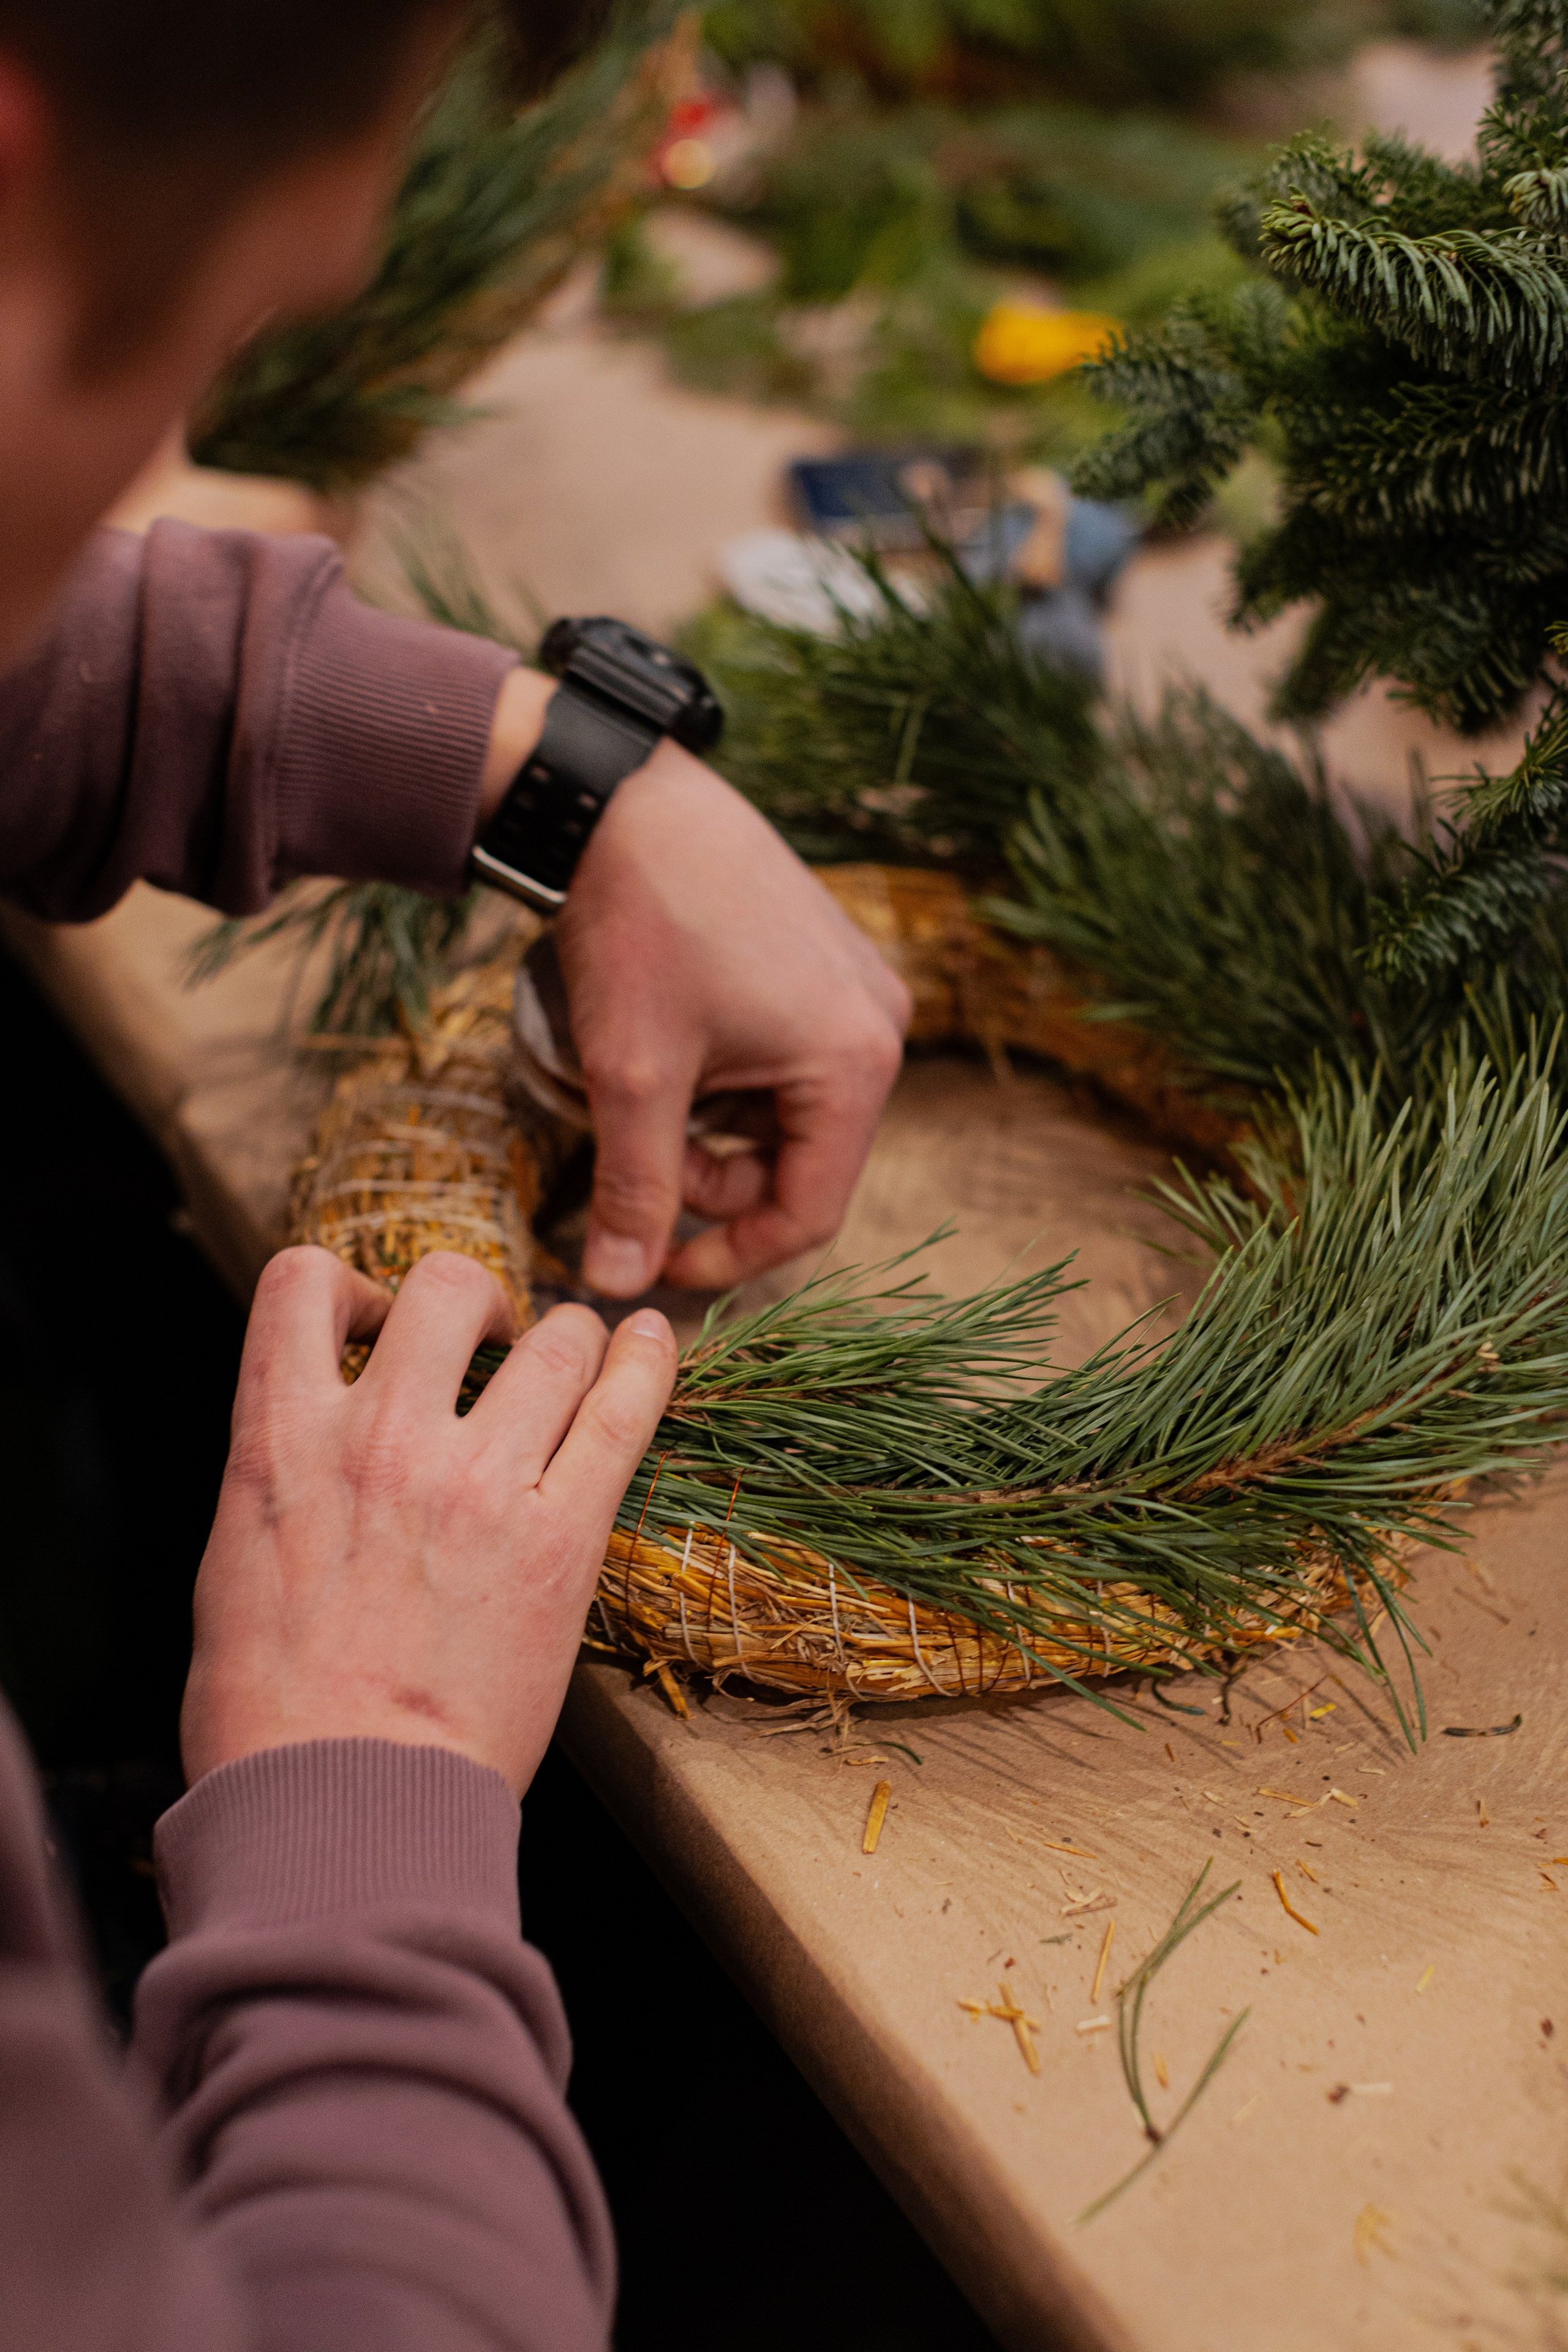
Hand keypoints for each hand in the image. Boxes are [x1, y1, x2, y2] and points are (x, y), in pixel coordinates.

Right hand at [181, 1246, 675, 1796]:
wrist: (342, 1806)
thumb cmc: (272, 1714)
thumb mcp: (236, 1564)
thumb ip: (285, 1478)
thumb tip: (316, 1443)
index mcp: (280, 1442)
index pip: (300, 1281)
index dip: (348, 1285)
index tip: (376, 1323)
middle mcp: (380, 1437)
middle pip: (448, 1284)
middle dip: (477, 1301)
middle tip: (489, 1346)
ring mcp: (478, 1481)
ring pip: (555, 1335)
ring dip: (568, 1338)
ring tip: (574, 1363)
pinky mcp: (559, 1536)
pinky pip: (623, 1410)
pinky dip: (646, 1362)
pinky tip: (651, 1344)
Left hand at [554, 744, 910, 1294]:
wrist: (618, 798)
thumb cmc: (637, 929)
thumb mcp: (631, 1076)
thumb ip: (634, 1190)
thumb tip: (614, 1286)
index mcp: (856, 1063)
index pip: (808, 1213)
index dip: (727, 1256)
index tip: (652, 1263)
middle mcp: (881, 1028)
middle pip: (799, 1164)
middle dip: (712, 1179)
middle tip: (632, 1150)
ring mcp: (857, 989)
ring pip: (785, 1115)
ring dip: (712, 1127)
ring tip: (643, 1080)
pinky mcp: (824, 963)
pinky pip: (785, 1061)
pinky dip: (725, 1079)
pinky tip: (671, 1041)